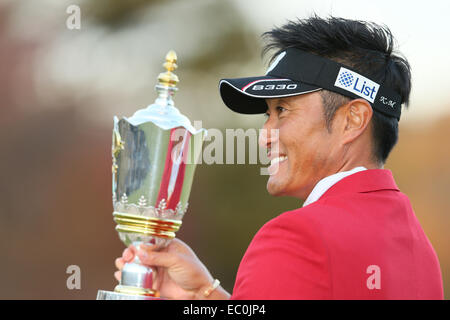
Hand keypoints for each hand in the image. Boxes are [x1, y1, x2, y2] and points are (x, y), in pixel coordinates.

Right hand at [114, 238, 228, 299]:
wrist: (198, 293)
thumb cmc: (194, 272)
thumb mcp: (177, 260)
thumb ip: (158, 256)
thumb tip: (140, 252)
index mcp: (168, 245)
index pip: (150, 241)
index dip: (139, 244)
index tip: (132, 249)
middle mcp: (161, 256)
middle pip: (141, 252)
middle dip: (131, 254)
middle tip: (126, 258)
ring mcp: (157, 269)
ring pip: (138, 265)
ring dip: (128, 264)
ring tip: (121, 265)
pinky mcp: (154, 282)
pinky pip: (139, 278)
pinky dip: (129, 276)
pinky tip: (121, 276)